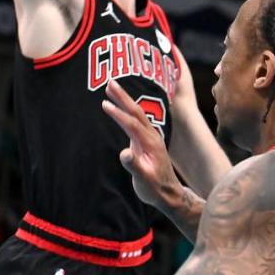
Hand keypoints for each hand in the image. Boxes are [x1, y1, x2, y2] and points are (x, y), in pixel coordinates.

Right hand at [102, 80, 182, 209]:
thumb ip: (134, 166)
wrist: (169, 193)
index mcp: (150, 143)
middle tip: (109, 81)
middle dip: (122, 96)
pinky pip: (136, 119)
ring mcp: (151, 137)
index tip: (104, 104)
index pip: (132, 124)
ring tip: (112, 88)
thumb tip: (124, 153)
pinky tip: (121, 106)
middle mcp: (152, 136)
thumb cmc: (155, 188)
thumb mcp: (144, 181)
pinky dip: (127, 109)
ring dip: (124, 99)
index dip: (118, 114)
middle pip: (136, 111)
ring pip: (137, 113)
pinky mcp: (147, 140)